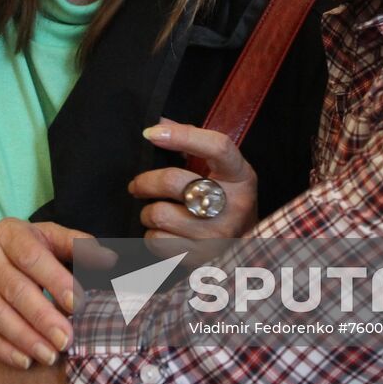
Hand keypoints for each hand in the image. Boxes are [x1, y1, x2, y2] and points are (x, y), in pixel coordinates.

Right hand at [0, 219, 89, 369]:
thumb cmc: (26, 248)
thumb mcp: (49, 237)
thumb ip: (78, 245)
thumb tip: (109, 259)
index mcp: (10, 234)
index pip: (32, 256)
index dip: (55, 280)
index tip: (79, 304)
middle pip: (14, 289)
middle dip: (42, 317)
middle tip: (67, 340)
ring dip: (24, 338)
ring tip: (50, 355)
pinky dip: (2, 349)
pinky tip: (24, 362)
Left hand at [129, 117, 258, 242]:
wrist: (244, 247)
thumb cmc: (223, 199)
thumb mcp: (219, 170)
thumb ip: (191, 144)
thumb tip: (156, 125)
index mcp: (240, 176)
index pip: (217, 147)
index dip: (183, 136)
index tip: (151, 133)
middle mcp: (234, 205)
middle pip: (173, 182)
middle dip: (145, 182)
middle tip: (138, 185)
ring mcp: (219, 234)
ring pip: (159, 214)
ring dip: (147, 212)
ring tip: (154, 212)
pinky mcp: (202, 258)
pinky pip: (158, 241)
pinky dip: (152, 236)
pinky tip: (163, 232)